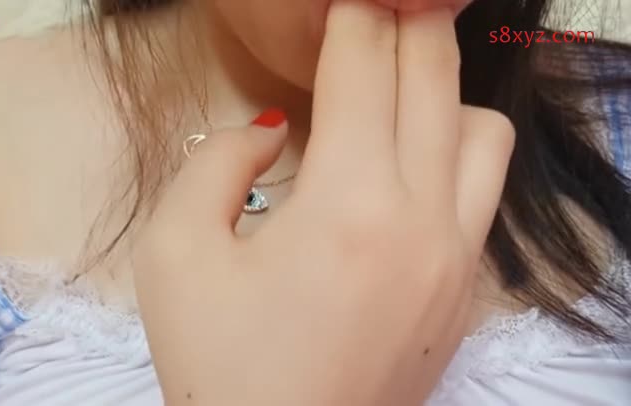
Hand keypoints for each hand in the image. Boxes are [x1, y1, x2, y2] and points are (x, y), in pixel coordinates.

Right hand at [133, 3, 513, 405]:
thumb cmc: (218, 364)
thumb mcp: (176, 253)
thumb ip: (216, 165)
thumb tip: (270, 133)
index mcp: (348, 205)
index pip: (367, 69)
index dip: (355, 16)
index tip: (348, 0)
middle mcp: (423, 221)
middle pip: (437, 80)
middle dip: (407, 26)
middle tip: (379, 12)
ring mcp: (457, 260)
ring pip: (484, 132)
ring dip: (443, 93)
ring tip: (395, 94)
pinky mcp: (465, 293)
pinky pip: (481, 192)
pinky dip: (454, 153)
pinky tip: (407, 166)